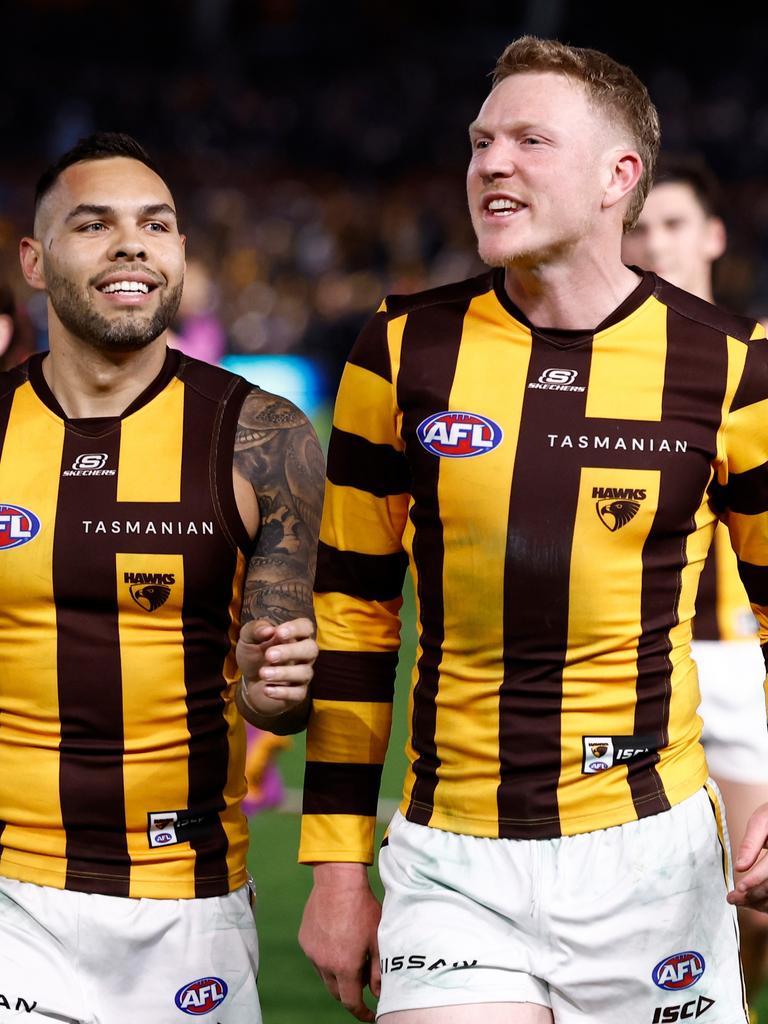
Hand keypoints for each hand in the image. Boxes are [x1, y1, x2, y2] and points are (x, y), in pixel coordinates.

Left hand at [236, 617, 316, 716]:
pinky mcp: (298, 693)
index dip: (296, 628)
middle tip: (269, 655)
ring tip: (263, 673)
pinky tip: (266, 689)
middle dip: (291, 651)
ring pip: (305, 673)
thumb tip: (268, 630)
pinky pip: (298, 693)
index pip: (305, 627)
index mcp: (294, 636)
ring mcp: (302, 674)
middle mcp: (303, 654)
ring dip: (283, 673)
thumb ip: (255, 630)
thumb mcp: (248, 639)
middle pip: (311, 649)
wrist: (250, 682)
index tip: (279, 632)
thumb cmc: (254, 655)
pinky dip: (283, 692)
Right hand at [299, 863, 381, 1021]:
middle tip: (363, 979)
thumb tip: (377, 992)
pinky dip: (326, 957)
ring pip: (325, 975)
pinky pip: (316, 957)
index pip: (350, 1002)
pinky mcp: (305, 940)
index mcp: (344, 966)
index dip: (361, 1012)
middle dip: (350, 992)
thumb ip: (377, 970)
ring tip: (351, 953)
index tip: (369, 1014)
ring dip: (337, 974)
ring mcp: (312, 952)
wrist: (338, 881)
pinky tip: (337, 940)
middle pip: (336, 992)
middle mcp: (324, 963)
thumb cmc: (362, 908)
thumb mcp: (377, 939)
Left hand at [727, 801, 767, 911]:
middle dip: (752, 895)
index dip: (755, 880)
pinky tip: (752, 899)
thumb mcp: (762, 821)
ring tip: (738, 900)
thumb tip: (739, 866)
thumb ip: (751, 843)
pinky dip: (765, 901)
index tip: (739, 888)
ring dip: (758, 902)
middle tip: (731, 898)